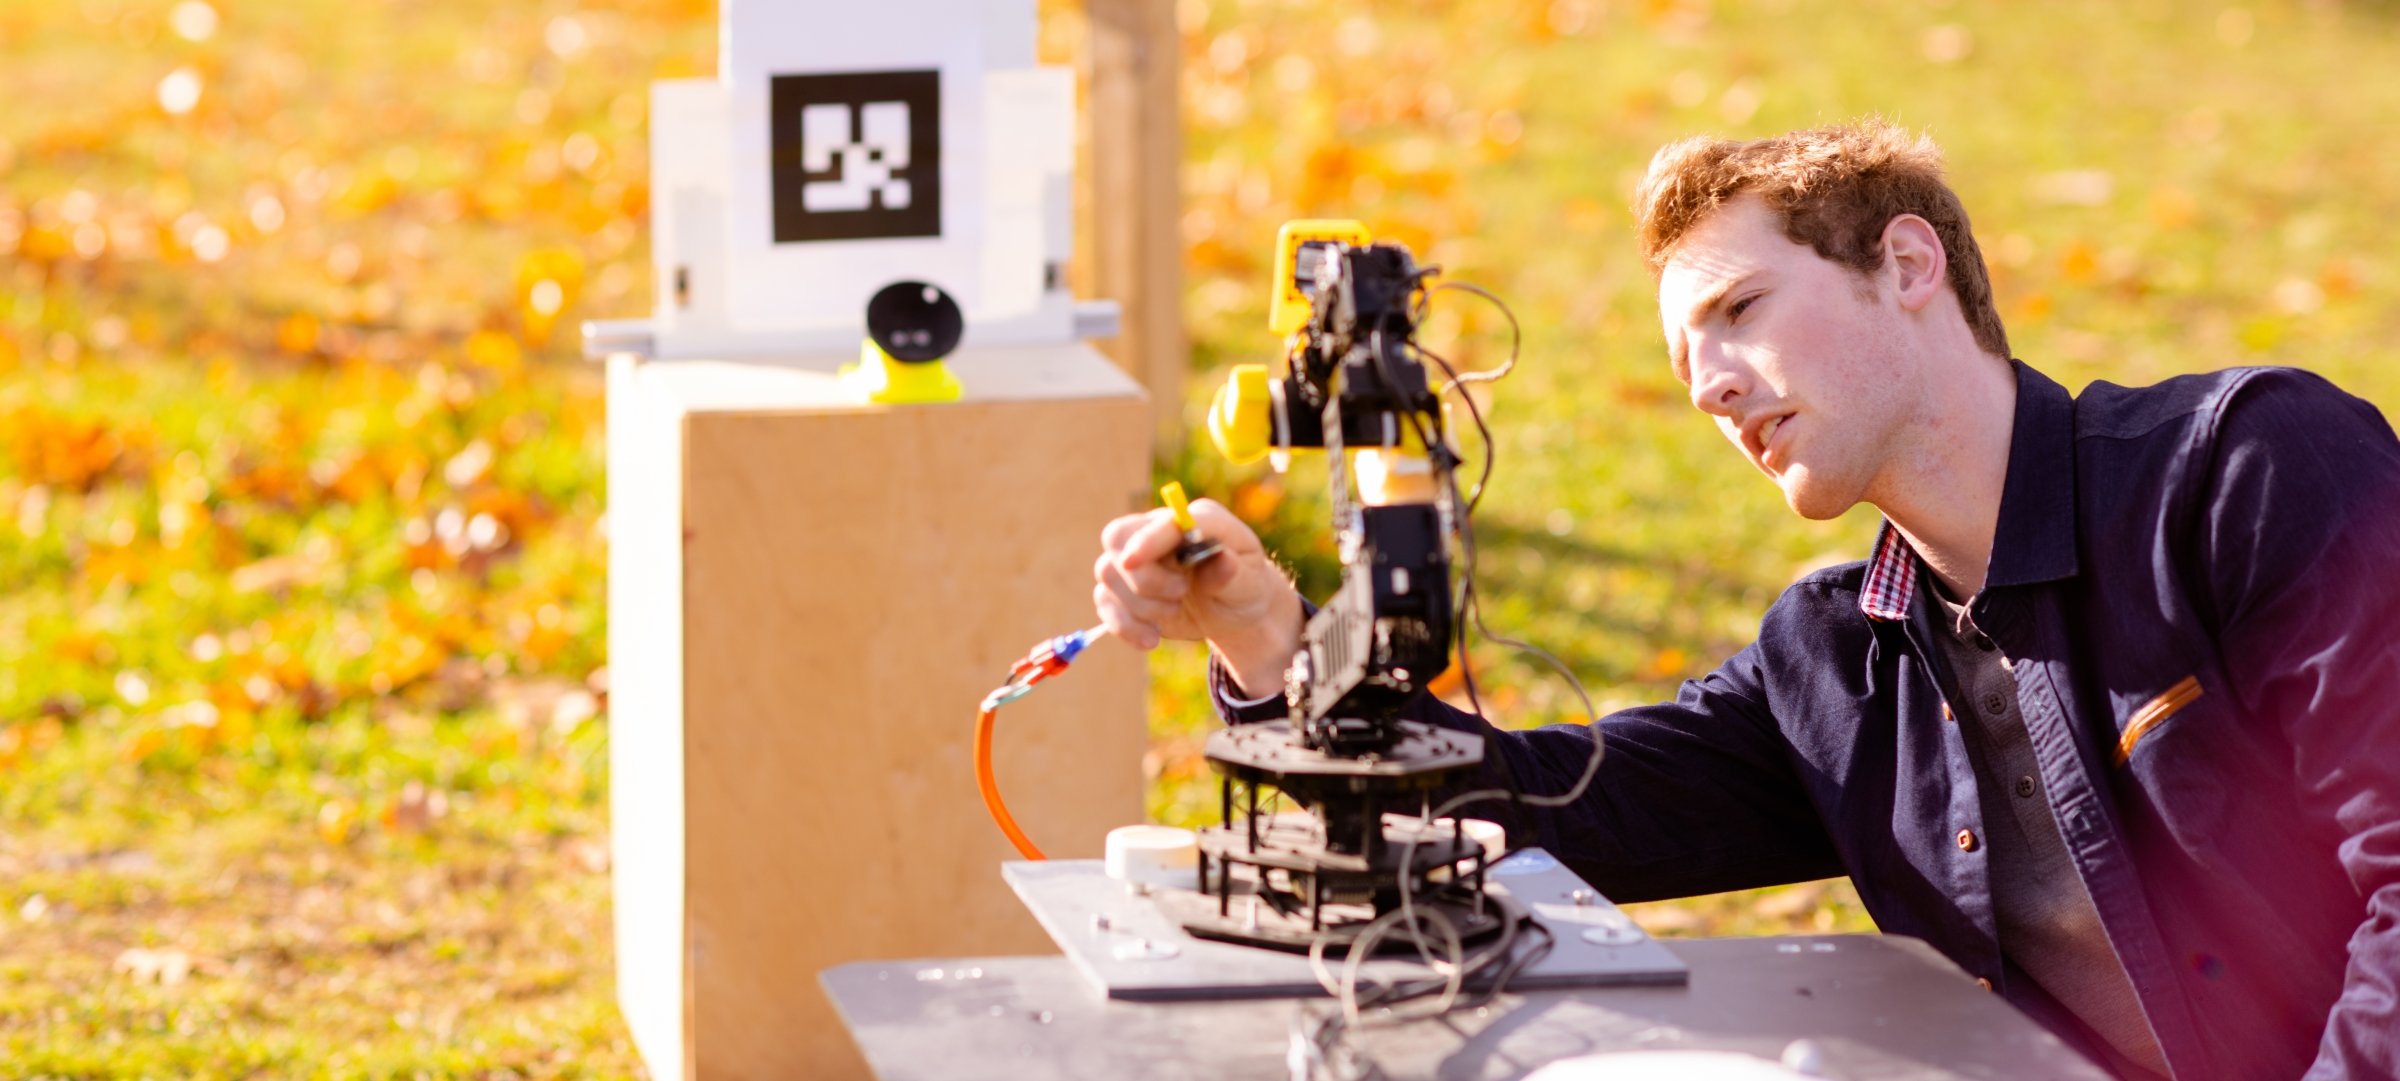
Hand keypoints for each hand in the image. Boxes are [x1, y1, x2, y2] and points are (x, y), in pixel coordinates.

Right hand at [1093, 499, 1301, 694]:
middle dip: (1143, 577)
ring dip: (1139, 604)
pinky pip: (1104, 602)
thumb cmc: (1244, 587)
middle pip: (1118, 538)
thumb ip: (1233, 572)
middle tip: (1179, 595)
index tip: (1133, 562)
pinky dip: (1125, 626)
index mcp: (1193, 520)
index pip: (1161, 523)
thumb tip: (1222, 559)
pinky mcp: (1123, 589)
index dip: (1146, 540)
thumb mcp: (1249, 583)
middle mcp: (1157, 531)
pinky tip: (1151, 639)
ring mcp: (1136, 560)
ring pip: (1108, 572)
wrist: (1232, 612)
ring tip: (1175, 612)